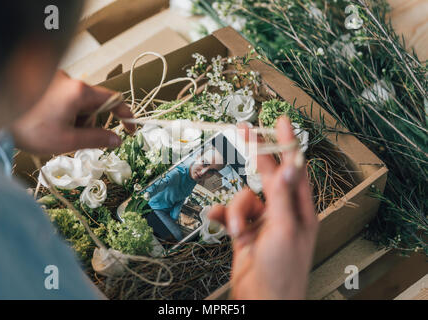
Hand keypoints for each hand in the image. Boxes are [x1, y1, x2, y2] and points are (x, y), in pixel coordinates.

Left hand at [11, 71, 133, 154]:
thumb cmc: (28, 128)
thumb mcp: (67, 140)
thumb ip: (96, 139)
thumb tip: (117, 140)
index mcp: (79, 92)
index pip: (114, 100)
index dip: (126, 116)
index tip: (130, 129)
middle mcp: (70, 81)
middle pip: (94, 104)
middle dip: (90, 123)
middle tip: (74, 139)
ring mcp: (56, 80)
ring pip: (78, 103)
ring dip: (75, 119)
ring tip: (55, 131)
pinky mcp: (46, 82)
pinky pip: (65, 98)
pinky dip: (63, 112)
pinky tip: (48, 122)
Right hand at [209, 116, 317, 299]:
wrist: (262, 300)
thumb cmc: (282, 272)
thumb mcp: (284, 230)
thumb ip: (283, 196)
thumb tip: (288, 166)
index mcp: (300, 209)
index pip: (294, 168)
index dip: (287, 143)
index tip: (281, 122)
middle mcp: (282, 212)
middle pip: (268, 175)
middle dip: (257, 156)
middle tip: (246, 131)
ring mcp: (262, 221)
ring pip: (244, 198)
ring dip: (236, 212)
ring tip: (238, 230)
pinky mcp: (245, 231)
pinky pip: (230, 214)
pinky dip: (223, 217)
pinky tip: (218, 222)